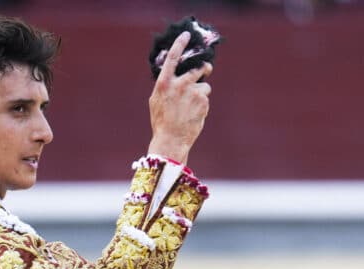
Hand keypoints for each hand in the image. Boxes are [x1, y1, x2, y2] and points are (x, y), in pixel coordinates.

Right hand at [147, 31, 212, 164]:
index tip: (187, 35)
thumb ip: (166, 85)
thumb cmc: (162, 121)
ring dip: (201, 93)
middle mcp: (179, 85)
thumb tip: (176, 74)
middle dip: (205, 68)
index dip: (180, 44)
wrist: (171, 140)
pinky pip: (206, 99)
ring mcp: (193, 93)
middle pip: (198, 67)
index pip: (173, 58)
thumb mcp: (157, 100)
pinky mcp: (203, 102)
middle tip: (206, 70)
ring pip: (204, 85)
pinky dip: (202, 105)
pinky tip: (193, 115)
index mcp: (164, 83)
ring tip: (191, 107)